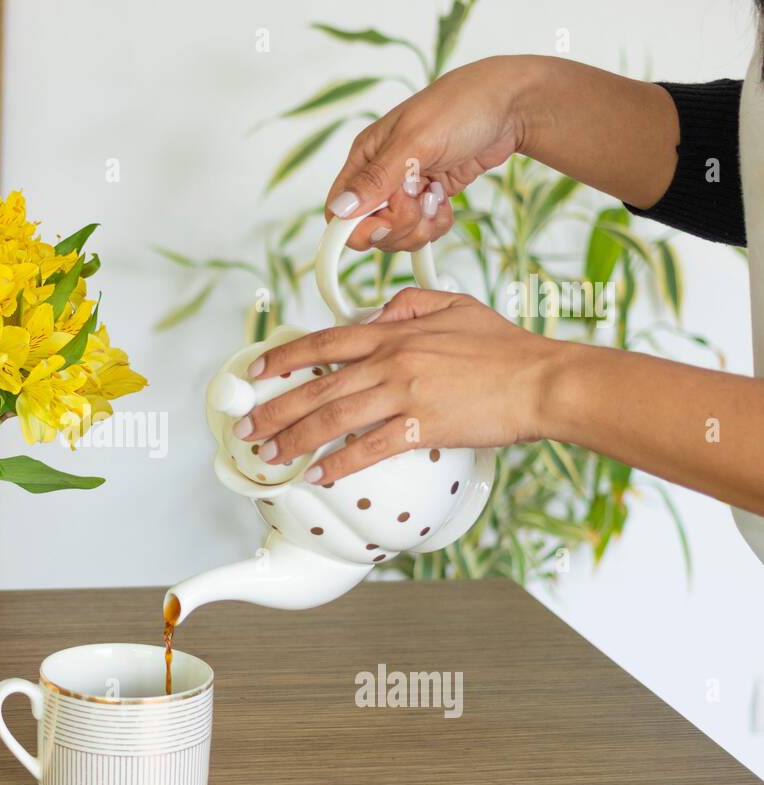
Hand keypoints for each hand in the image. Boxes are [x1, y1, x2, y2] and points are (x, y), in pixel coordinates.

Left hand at [234, 288, 560, 485]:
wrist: (542, 380)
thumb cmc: (505, 347)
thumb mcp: (454, 305)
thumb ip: (408, 304)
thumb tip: (375, 312)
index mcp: (393, 332)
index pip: (324, 342)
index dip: (284, 357)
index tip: (257, 373)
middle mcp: (391, 361)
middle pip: (317, 386)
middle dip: (274, 409)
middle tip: (247, 428)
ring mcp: (405, 395)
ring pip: (333, 418)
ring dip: (295, 439)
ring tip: (269, 455)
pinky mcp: (422, 428)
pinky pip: (369, 448)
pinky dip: (339, 463)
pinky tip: (317, 474)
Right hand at [326, 56, 536, 252]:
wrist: (512, 106)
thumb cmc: (462, 106)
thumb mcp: (416, 140)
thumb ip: (377, 178)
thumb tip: (339, 209)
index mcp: (366, 157)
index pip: (339, 210)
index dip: (357, 228)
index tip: (385, 225)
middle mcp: (380, 176)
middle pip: (369, 229)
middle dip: (398, 226)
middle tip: (422, 201)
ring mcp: (406, 189)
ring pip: (396, 234)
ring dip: (420, 227)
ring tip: (437, 199)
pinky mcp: (429, 198)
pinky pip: (421, 229)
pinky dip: (436, 225)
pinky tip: (446, 202)